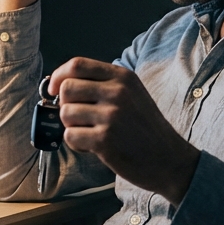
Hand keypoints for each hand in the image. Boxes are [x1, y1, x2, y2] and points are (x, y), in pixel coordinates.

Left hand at [50, 58, 199, 204]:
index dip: (58, 76)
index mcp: (123, 77)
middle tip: (79, 118)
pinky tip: (93, 146)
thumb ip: (102, 85)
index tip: (54, 89)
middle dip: (65, 105)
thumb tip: (59, 84)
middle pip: (66, 88)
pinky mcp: (105, 140)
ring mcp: (112, 116)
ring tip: (91, 133)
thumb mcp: (132, 94)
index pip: (77, 64)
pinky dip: (77, 144)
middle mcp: (118, 92)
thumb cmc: (145, 129)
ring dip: (72, 126)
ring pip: (65, 113)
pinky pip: (70, 136)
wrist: (169, 160)